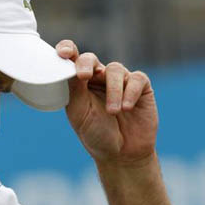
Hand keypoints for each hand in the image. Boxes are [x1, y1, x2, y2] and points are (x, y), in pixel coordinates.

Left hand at [56, 40, 157, 165]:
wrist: (121, 154)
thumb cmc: (96, 133)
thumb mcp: (80, 113)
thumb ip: (75, 89)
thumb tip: (70, 65)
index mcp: (79, 82)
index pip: (72, 59)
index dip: (67, 49)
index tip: (63, 52)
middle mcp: (99, 77)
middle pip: (91, 59)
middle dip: (87, 64)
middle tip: (84, 77)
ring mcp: (120, 81)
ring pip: (115, 70)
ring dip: (113, 90)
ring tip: (113, 111)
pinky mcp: (141, 87)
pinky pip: (137, 79)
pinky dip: (131, 92)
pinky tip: (127, 108)